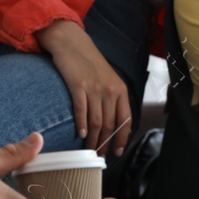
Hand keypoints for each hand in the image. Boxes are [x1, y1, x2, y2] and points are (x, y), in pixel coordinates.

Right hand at [38, 20, 132, 155]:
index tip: (117, 151)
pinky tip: (81, 134)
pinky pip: (82, 110)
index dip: (122, 138)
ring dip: (93, 139)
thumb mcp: (108, 79)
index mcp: (120, 90)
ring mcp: (94, 88)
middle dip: (105, 143)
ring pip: (96, 121)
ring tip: (89, 150)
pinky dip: (82, 125)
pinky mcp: (78, 86)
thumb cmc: (89, 64)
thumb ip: (112, 99)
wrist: (72, 44)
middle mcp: (110, 90)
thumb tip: (112, 124)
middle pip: (110, 124)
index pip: (126, 119)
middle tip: (99, 155)